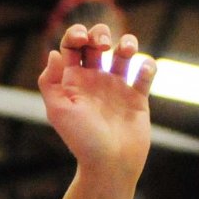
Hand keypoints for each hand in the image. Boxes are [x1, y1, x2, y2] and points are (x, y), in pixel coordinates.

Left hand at [38, 23, 154, 174]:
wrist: (110, 165)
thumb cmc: (82, 140)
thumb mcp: (58, 110)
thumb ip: (51, 81)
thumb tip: (54, 53)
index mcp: (73, 81)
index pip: (72, 46)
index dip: (76, 34)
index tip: (83, 39)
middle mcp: (94, 81)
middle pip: (97, 42)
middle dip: (101, 33)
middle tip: (103, 45)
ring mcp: (117, 87)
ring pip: (123, 52)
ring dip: (127, 42)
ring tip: (126, 50)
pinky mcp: (137, 98)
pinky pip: (145, 73)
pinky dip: (147, 65)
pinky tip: (143, 70)